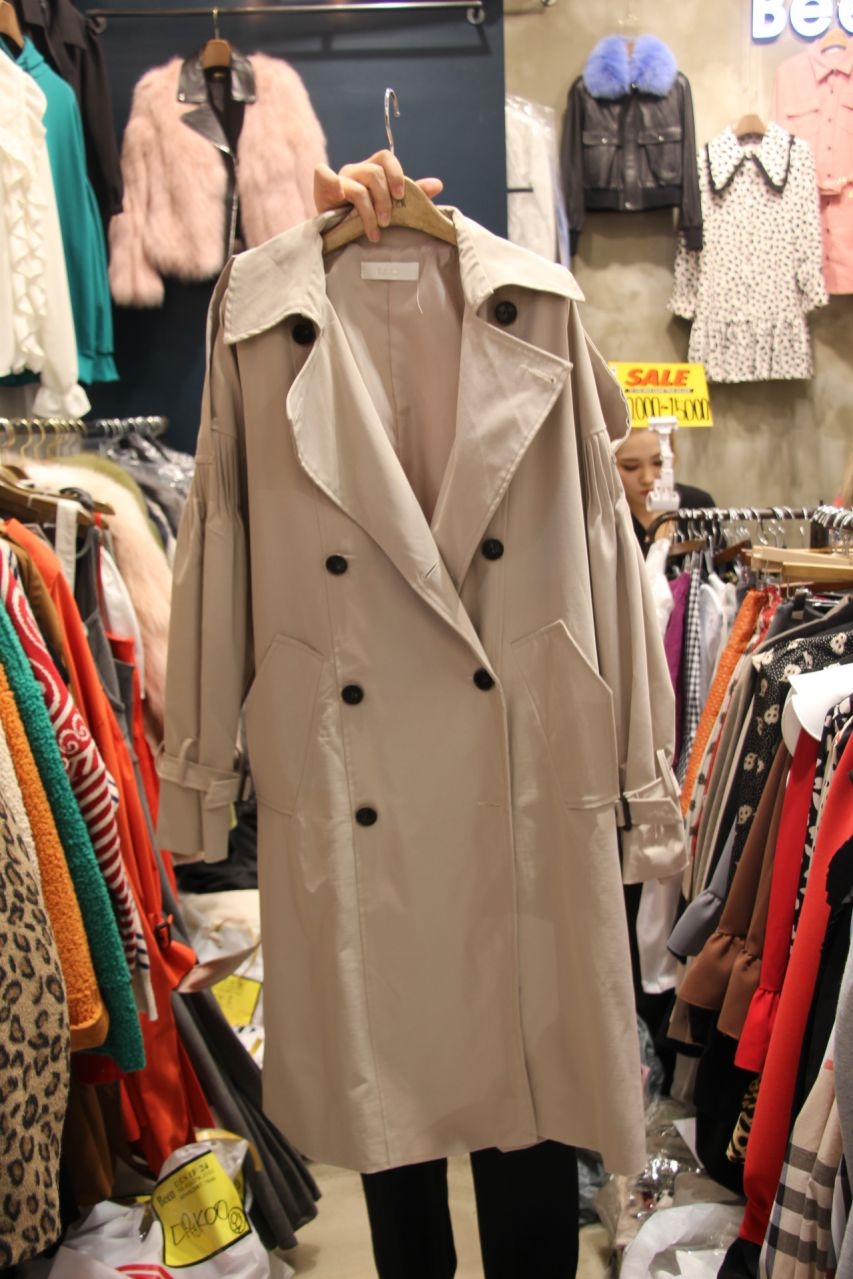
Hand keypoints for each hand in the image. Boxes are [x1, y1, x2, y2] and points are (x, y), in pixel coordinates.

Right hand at [314, 149, 443, 241]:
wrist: (338, 234)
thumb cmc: (367, 219)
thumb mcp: (390, 207)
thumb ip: (411, 195)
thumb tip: (438, 184)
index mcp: (372, 170)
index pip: (386, 158)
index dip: (396, 174)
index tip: (400, 196)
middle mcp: (356, 171)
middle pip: (374, 172)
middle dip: (384, 200)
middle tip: (387, 222)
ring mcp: (339, 179)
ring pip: (358, 187)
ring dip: (368, 211)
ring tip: (374, 232)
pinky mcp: (322, 189)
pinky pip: (324, 175)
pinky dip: (331, 182)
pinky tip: (339, 198)